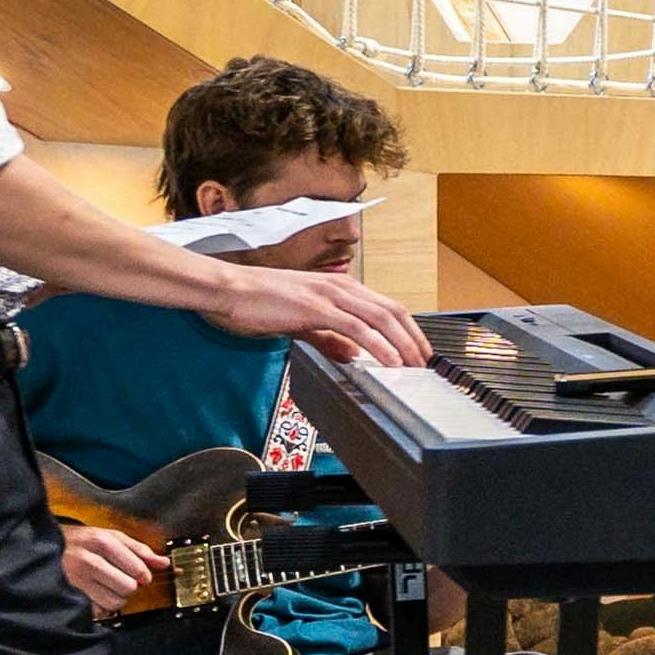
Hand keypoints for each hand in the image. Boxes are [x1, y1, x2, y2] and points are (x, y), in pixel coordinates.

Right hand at [54, 521, 161, 619]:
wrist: (45, 549)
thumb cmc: (81, 542)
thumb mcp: (109, 536)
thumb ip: (138, 549)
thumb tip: (164, 563)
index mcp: (100, 542)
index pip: (137, 568)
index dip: (144, 575)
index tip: (141, 575)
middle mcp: (88, 561)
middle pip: (128, 587)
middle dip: (129, 586)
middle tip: (119, 579)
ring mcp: (77, 581)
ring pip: (115, 603)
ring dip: (116, 598)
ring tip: (106, 587)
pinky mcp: (70, 597)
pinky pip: (99, 611)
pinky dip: (101, 607)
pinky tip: (94, 595)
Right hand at [206, 256, 429, 369]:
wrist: (227, 290)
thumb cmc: (257, 301)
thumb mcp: (301, 322)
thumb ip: (328, 338)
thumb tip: (352, 355)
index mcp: (339, 287)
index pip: (387, 307)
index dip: (409, 330)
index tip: (419, 351)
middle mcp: (340, 287)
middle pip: (393, 311)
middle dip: (414, 338)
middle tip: (426, 363)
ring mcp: (329, 295)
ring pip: (381, 318)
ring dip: (403, 344)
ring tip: (415, 367)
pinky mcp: (316, 308)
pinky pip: (357, 329)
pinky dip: (379, 346)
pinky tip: (390, 362)